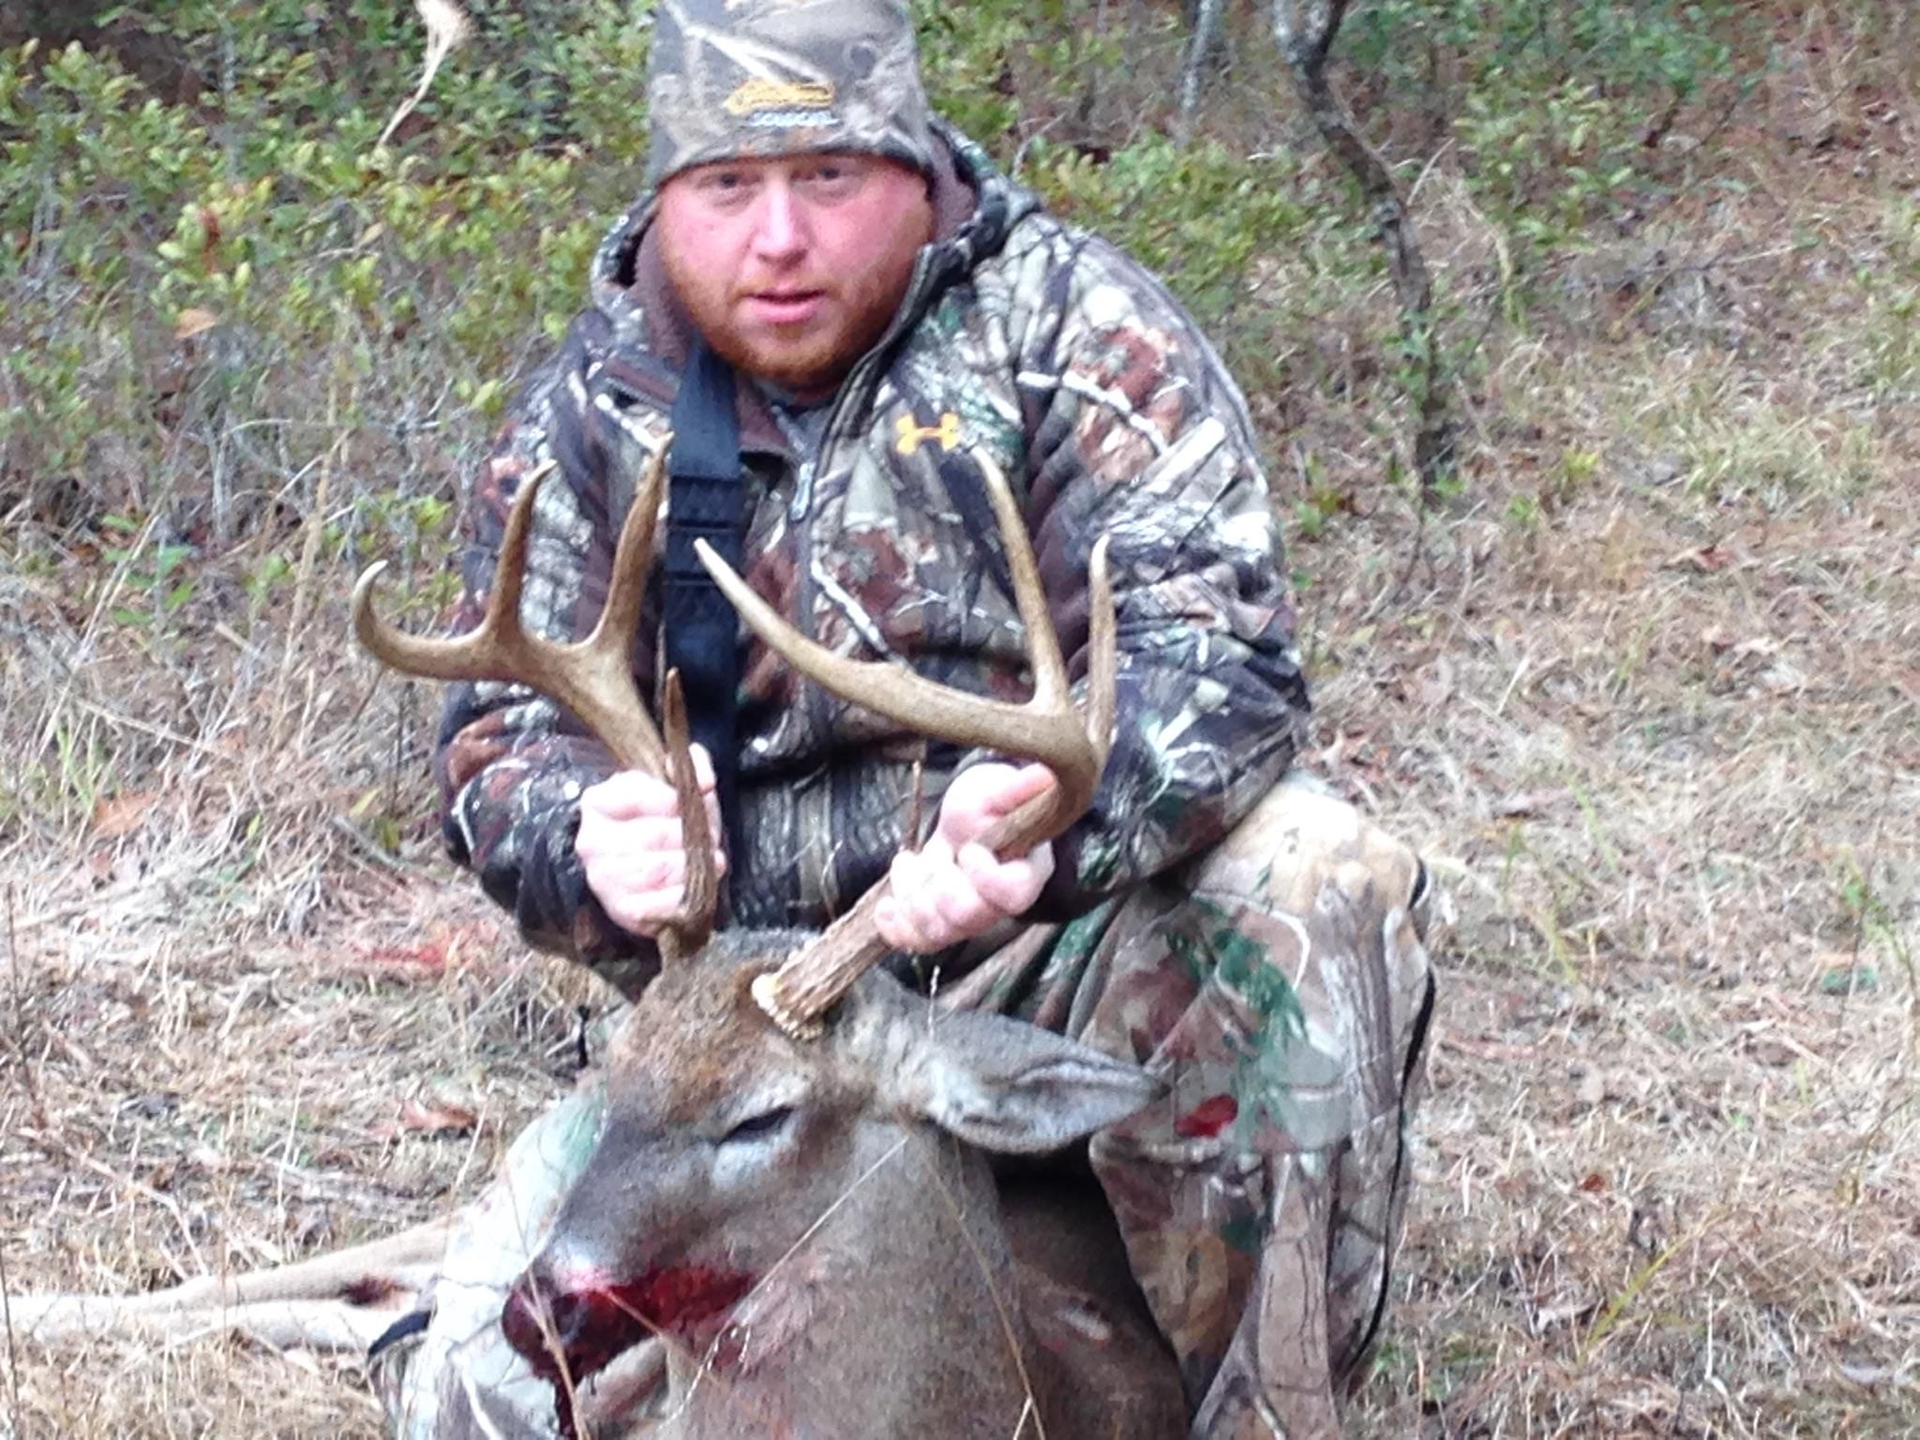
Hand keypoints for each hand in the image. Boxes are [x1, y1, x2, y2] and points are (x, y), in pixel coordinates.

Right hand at [576, 745, 727, 937]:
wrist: (636, 866)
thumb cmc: (657, 820)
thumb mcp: (669, 785)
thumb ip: (688, 770)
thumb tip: (705, 780)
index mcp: (599, 802)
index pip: (638, 795)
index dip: (675, 800)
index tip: (692, 803)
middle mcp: (593, 841)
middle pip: (655, 835)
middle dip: (692, 835)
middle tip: (709, 837)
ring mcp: (604, 878)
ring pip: (659, 871)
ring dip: (693, 866)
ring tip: (707, 859)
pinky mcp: (622, 909)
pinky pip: (659, 905)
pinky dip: (684, 895)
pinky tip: (694, 886)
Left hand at [874, 763, 1057, 953]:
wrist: (966, 821)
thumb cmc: (988, 803)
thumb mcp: (998, 788)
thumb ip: (1017, 788)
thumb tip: (1045, 775)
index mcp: (1025, 872)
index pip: (1013, 895)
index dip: (985, 877)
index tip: (967, 848)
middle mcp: (998, 904)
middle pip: (970, 918)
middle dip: (940, 884)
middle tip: (933, 854)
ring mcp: (968, 919)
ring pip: (940, 932)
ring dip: (912, 897)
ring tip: (907, 864)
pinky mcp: (939, 924)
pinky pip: (917, 942)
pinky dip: (895, 928)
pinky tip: (885, 907)